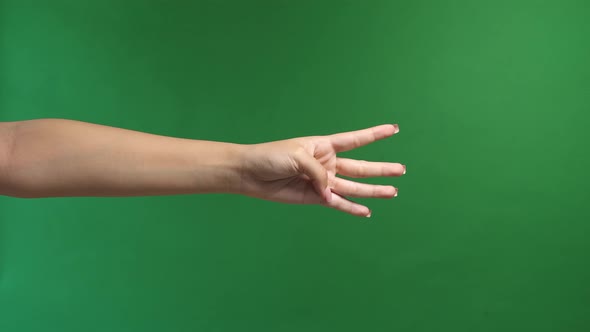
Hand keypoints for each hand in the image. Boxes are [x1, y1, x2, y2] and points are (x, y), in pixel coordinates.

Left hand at [237, 124, 404, 216]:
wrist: (251, 173)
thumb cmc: (272, 156)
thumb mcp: (298, 157)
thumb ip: (318, 173)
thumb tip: (331, 193)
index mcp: (324, 146)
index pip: (356, 140)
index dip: (375, 134)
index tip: (394, 129)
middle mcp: (327, 163)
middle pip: (361, 167)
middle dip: (381, 169)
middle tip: (401, 170)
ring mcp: (323, 182)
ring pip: (353, 187)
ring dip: (373, 191)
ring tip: (393, 192)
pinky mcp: (315, 198)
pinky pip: (337, 203)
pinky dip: (351, 208)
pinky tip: (367, 212)